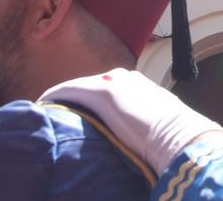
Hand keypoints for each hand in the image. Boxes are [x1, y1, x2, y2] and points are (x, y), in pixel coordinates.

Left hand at [40, 68, 222, 174]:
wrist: (179, 137)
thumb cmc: (176, 138)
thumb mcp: (164, 127)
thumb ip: (152, 127)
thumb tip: (152, 145)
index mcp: (142, 85)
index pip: (111, 88)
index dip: (95, 103)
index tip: (84, 117)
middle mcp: (126, 78)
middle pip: (93, 85)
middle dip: (77, 100)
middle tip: (63, 117)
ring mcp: (114, 82)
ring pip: (79, 87)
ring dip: (64, 98)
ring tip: (50, 112)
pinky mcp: (102, 92)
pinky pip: (70, 90)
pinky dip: (55, 96)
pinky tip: (43, 104)